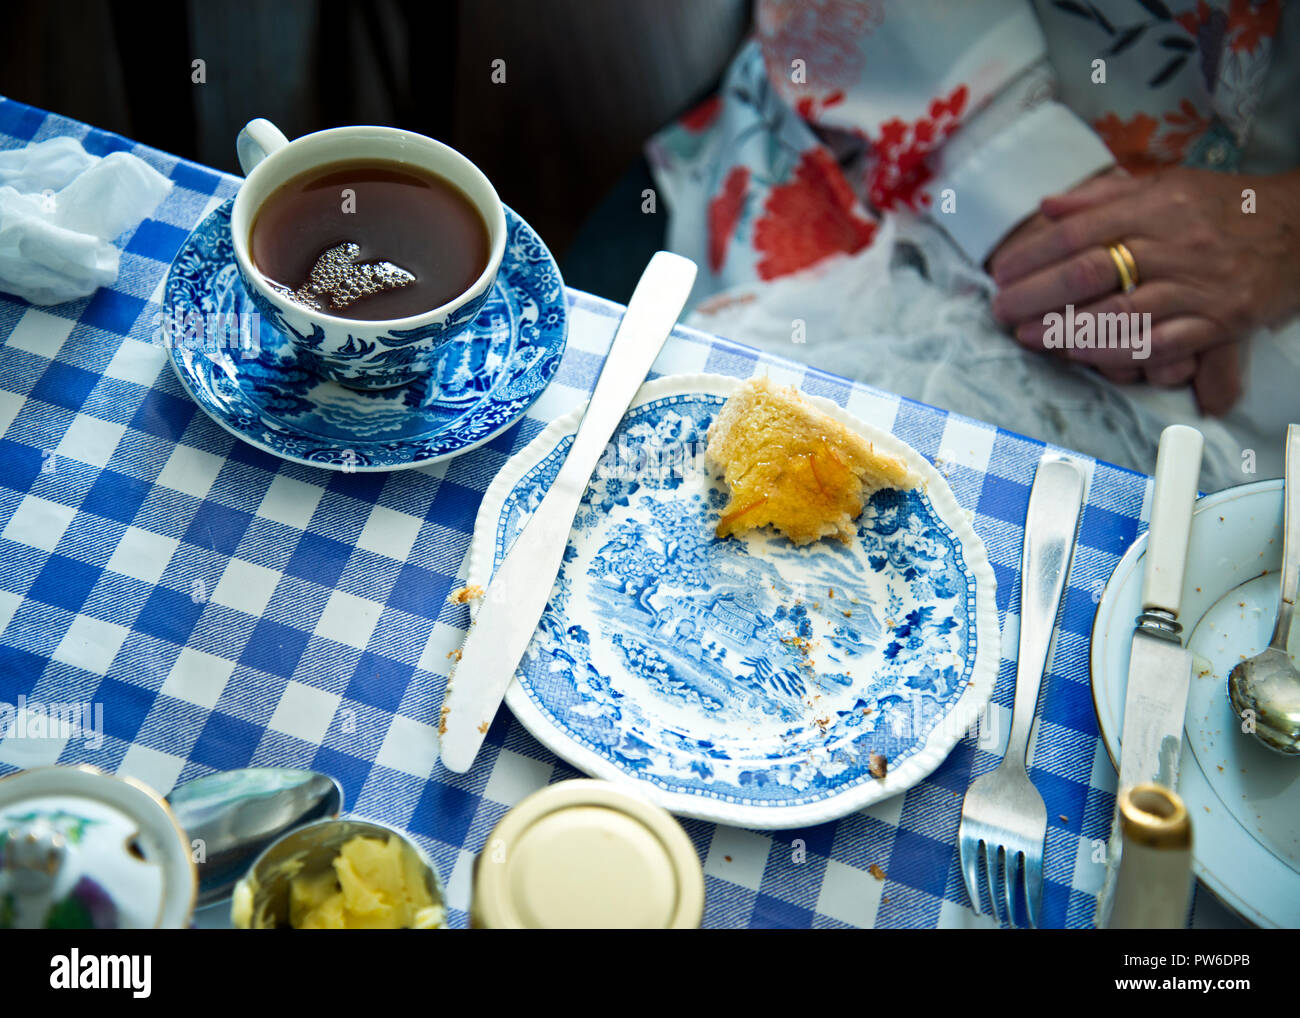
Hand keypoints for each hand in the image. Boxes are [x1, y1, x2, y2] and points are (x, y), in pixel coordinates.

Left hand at [987, 167, 1299, 414]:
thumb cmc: (1225, 206)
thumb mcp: (1167, 185)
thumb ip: (1105, 197)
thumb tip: (1048, 206)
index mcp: (1157, 206)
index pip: (1080, 231)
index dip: (1034, 255)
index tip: (1000, 273)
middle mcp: (1175, 243)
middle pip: (1090, 272)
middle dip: (1037, 296)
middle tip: (1001, 311)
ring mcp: (1199, 284)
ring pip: (1120, 313)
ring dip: (1065, 330)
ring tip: (1028, 337)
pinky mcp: (1221, 320)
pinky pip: (1161, 343)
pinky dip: (1117, 352)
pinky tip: (1082, 354)